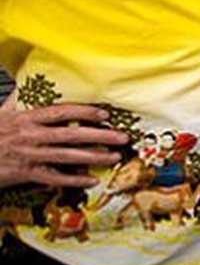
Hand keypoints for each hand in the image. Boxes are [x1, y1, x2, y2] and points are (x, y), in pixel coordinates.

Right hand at [0, 104, 129, 188]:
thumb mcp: (2, 112)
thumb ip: (18, 100)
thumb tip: (29, 83)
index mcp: (26, 118)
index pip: (61, 111)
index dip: (85, 111)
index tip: (105, 113)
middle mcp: (30, 136)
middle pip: (71, 134)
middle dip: (100, 135)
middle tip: (122, 137)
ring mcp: (29, 155)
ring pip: (67, 156)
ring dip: (94, 157)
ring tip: (114, 157)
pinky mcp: (25, 173)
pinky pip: (54, 178)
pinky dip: (73, 180)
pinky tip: (90, 181)